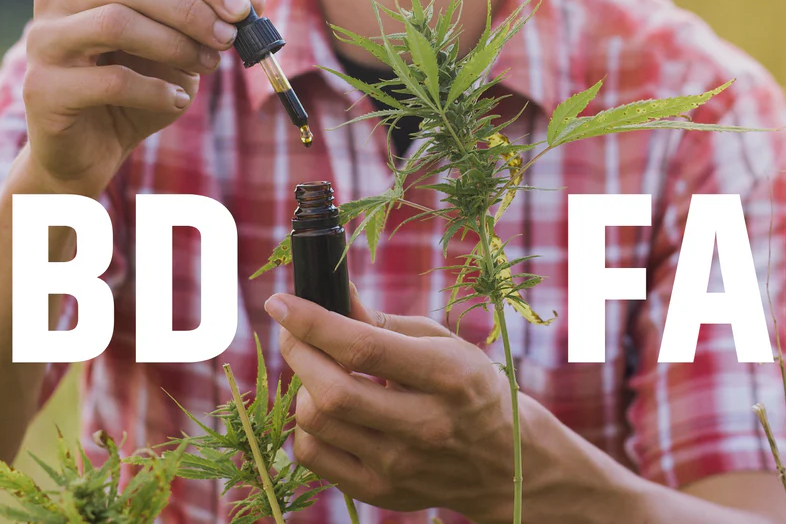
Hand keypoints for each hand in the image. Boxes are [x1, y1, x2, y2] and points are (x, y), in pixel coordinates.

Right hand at [22, 0, 264, 195]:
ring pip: (115, 23)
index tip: (243, 10)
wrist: (93, 148)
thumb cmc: (137, 90)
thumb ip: (213, 20)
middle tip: (227, 40)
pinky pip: (109, 81)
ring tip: (205, 67)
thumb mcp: (181, 50)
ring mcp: (43, 41)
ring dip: (174, 46)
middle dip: (190, 11)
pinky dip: (154, 91)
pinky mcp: (42, 88)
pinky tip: (176, 100)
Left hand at [265, 287, 516, 517]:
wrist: (504, 462)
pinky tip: (328, 410)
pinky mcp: (381, 491)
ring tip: (320, 373)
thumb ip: (381, 322)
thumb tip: (330, 294)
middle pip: (332, 390)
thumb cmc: (468, 386)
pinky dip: (307, 426)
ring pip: (316, 422)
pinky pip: (313, 455)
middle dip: (298, 351)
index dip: (313, 322)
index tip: (281, 302)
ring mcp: (401, 465)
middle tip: (294, 332)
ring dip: (303, 387)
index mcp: (448, 376)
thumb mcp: (441, 343)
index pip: (364, 348)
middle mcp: (425, 425)